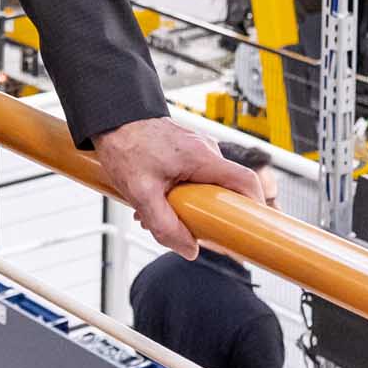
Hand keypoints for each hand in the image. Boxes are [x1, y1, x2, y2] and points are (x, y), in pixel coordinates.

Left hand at [93, 116, 263, 258]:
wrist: (111, 119)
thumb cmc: (125, 145)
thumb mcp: (142, 194)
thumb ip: (165, 225)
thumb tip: (188, 249)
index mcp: (203, 157)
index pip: (246, 181)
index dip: (256, 206)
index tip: (252, 227)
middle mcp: (206, 150)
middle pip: (227, 188)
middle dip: (212, 213)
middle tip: (196, 229)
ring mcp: (196, 148)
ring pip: (207, 185)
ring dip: (189, 204)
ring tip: (161, 212)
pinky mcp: (185, 150)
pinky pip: (194, 177)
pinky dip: (180, 193)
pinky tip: (155, 200)